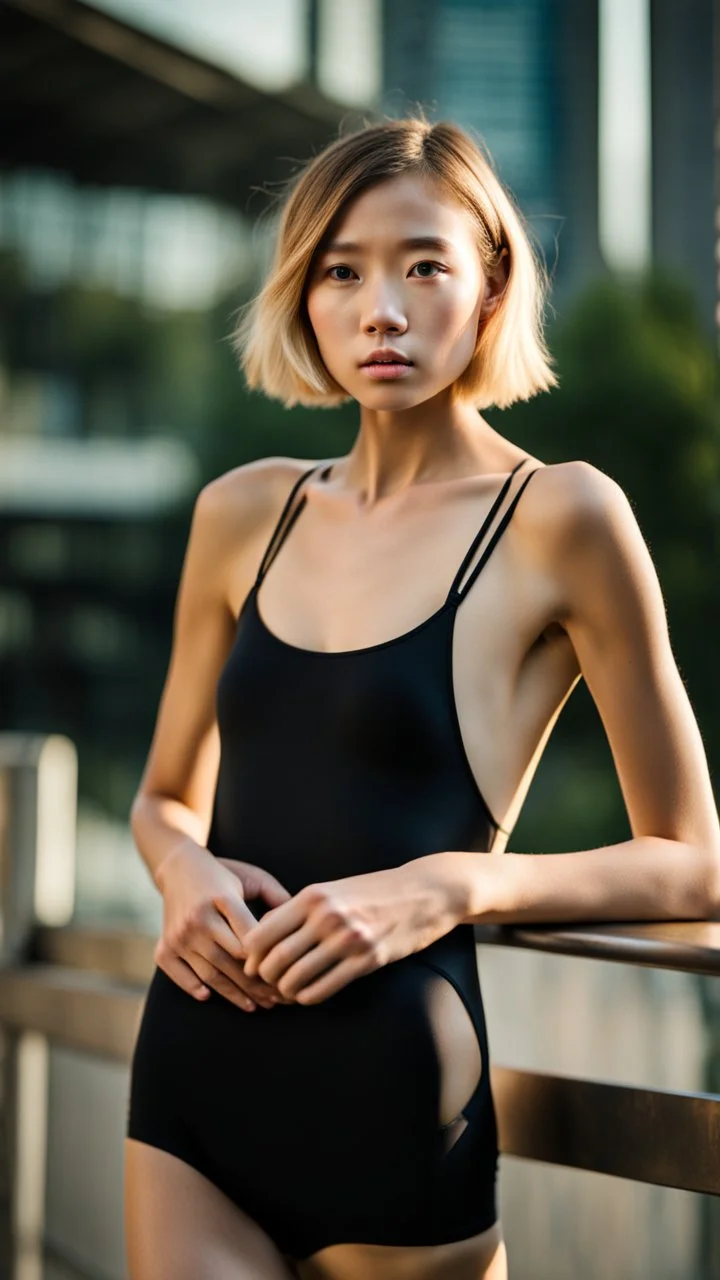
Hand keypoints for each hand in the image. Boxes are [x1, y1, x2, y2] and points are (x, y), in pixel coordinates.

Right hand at [154, 840, 297, 1011]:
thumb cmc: (225, 873)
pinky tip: (211, 996)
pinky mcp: (163, 947)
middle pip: (232, 961)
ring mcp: (178, 935)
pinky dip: (194, 988)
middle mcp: (197, 918)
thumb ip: (277, 897)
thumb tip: (302, 923)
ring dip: (234, 994)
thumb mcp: (252, 876)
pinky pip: (179, 975)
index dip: (269, 958)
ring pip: (210, 973)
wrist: (178, 866)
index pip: (249, 937)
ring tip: (257, 1005)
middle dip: (258, 984)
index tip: (288, 973)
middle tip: (279, 999)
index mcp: (221, 898)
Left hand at [240, 855, 463, 1004]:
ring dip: (286, 991)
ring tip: (288, 991)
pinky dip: (308, 997)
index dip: (250, 955)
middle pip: (275, 959)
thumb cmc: (373, 891)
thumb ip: (299, 909)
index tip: (252, 965)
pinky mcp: (368, 960)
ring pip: (296, 978)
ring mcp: (348, 939)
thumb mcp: (332, 890)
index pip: (263, 932)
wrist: (423, 893)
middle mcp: (327, 917)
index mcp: (313, 896)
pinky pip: (324, 988)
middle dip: (265, 978)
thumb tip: (262, 933)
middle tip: (267, 984)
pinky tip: (309, 995)